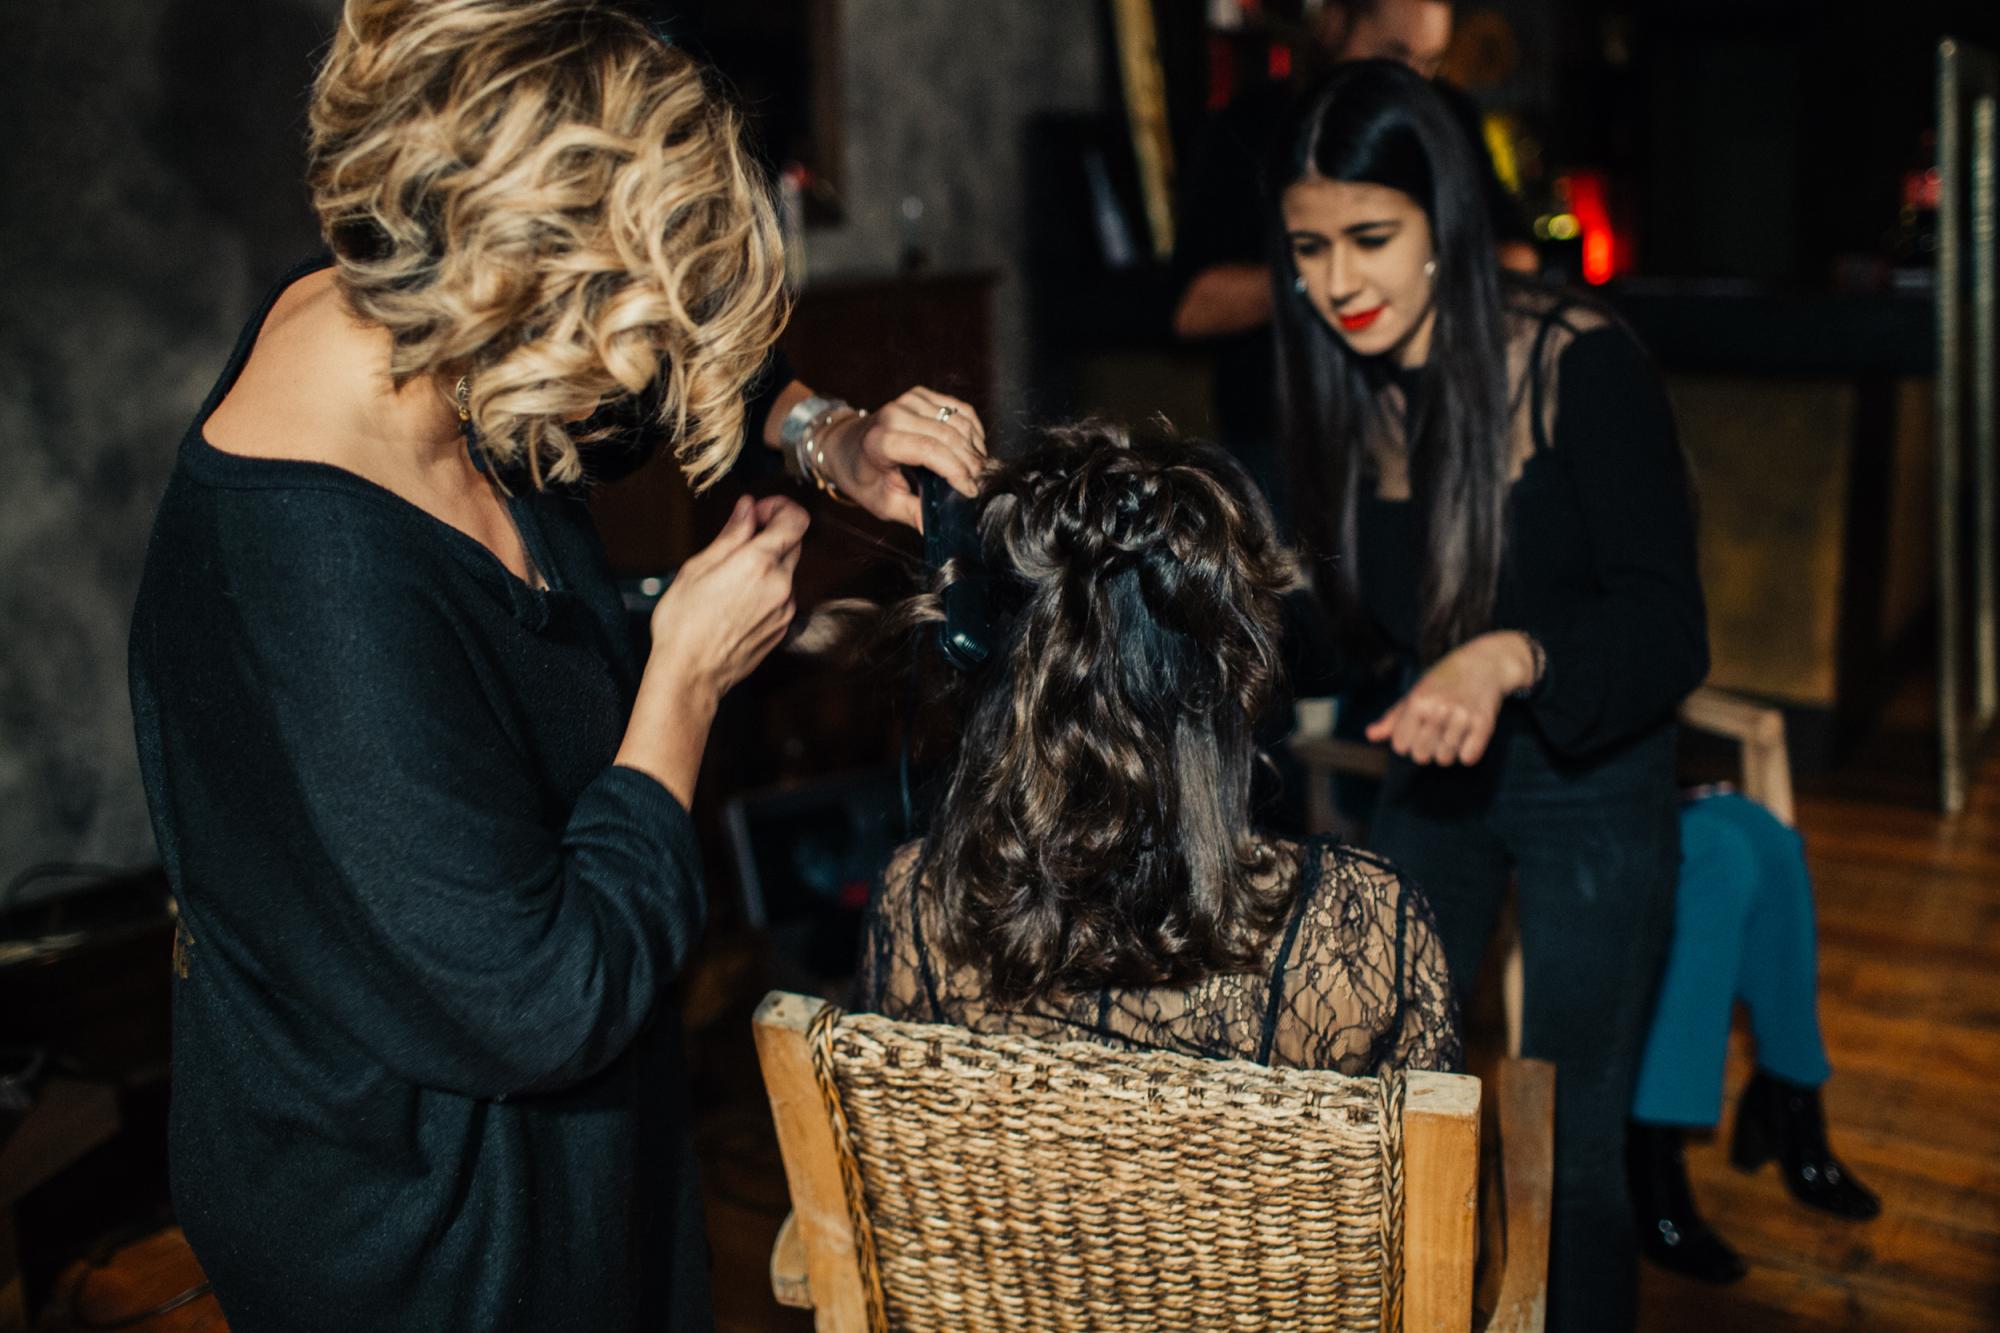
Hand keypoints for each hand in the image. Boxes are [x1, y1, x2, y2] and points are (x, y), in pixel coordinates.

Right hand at [617, 495, 808, 803]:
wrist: (690, 675)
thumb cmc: (684, 622)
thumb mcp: (698, 568)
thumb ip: (731, 535)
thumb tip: (747, 508)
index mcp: (758, 563)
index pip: (796, 519)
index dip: (780, 507)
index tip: (757, 511)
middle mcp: (781, 585)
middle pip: (793, 543)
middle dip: (771, 533)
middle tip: (740, 538)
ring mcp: (785, 609)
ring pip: (788, 571)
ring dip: (768, 563)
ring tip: (731, 576)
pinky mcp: (783, 627)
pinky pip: (782, 596)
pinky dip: (767, 588)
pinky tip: (737, 600)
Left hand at [817, 386, 986, 529]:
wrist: (844, 444)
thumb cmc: (861, 476)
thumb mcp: (882, 503)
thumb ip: (911, 513)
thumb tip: (937, 527)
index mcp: (880, 441)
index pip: (930, 450)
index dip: (956, 471)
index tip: (970, 491)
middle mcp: (894, 415)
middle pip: (949, 436)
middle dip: (970, 463)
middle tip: (980, 484)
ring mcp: (908, 400)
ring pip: (959, 421)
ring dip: (974, 446)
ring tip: (978, 470)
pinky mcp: (920, 395)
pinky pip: (959, 409)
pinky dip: (972, 429)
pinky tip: (973, 449)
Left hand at [1365, 631, 1537, 765]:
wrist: (1482, 664)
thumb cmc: (1441, 682)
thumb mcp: (1414, 694)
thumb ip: (1392, 718)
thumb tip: (1370, 735)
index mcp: (1418, 701)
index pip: (1400, 745)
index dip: (1406, 743)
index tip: (1416, 732)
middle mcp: (1439, 708)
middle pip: (1421, 755)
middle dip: (1425, 750)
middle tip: (1435, 734)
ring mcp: (1462, 716)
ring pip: (1444, 759)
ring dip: (1446, 752)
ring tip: (1451, 734)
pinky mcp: (1484, 723)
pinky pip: (1468, 758)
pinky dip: (1466, 754)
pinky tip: (1466, 738)